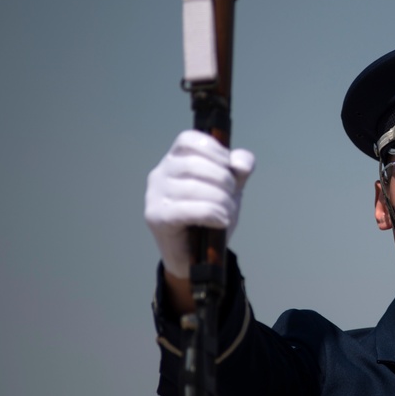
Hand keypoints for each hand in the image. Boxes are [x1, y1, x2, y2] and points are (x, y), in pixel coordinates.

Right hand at [145, 130, 255, 277]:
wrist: (200, 256)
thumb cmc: (212, 217)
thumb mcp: (231, 190)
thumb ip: (239, 171)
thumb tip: (240, 162)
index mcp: (176, 160)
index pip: (189, 139)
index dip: (214, 150)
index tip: (229, 168)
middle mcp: (160, 174)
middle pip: (195, 164)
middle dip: (223, 180)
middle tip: (231, 196)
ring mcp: (154, 195)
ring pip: (193, 187)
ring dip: (220, 200)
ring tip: (227, 212)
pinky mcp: (155, 217)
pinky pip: (186, 209)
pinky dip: (210, 213)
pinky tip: (221, 220)